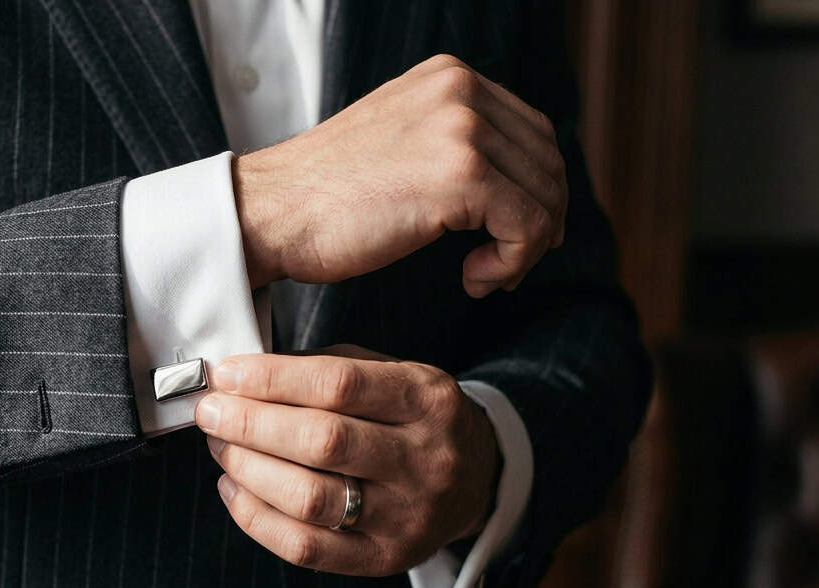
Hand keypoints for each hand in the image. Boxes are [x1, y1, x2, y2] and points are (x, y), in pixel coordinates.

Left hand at [195, 345, 499, 576]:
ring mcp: (406, 517)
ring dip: (248, 469)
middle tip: (211, 411)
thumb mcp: (392, 373)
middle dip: (251, 423)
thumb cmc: (412, 418)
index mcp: (427, 400)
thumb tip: (242, 374)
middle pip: (323, 442)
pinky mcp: (383, 559)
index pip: (339, 385)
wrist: (476, 480)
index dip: (273, 379)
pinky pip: (306, 547)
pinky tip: (233, 487)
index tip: (227, 374)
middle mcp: (424, 460)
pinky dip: (255, 517)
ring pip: (310, 499)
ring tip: (220, 446)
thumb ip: (325, 368)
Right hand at [234, 54, 566, 297]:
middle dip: (539, 223)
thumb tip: (517, 181)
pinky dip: (512, 263)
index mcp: (449, 77)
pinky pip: (528, 226)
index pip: (533, 131)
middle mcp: (461, 90)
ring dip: (525, 249)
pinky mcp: (461, 175)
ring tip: (483, 275)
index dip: (537, 190)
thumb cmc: (324, 197)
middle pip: (547, 162)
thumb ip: (452, 142)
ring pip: (544, 197)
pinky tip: (474, 280)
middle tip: (505, 264)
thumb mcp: (399, 142)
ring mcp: (462, 128)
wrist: (271, 214)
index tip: (513, 235)